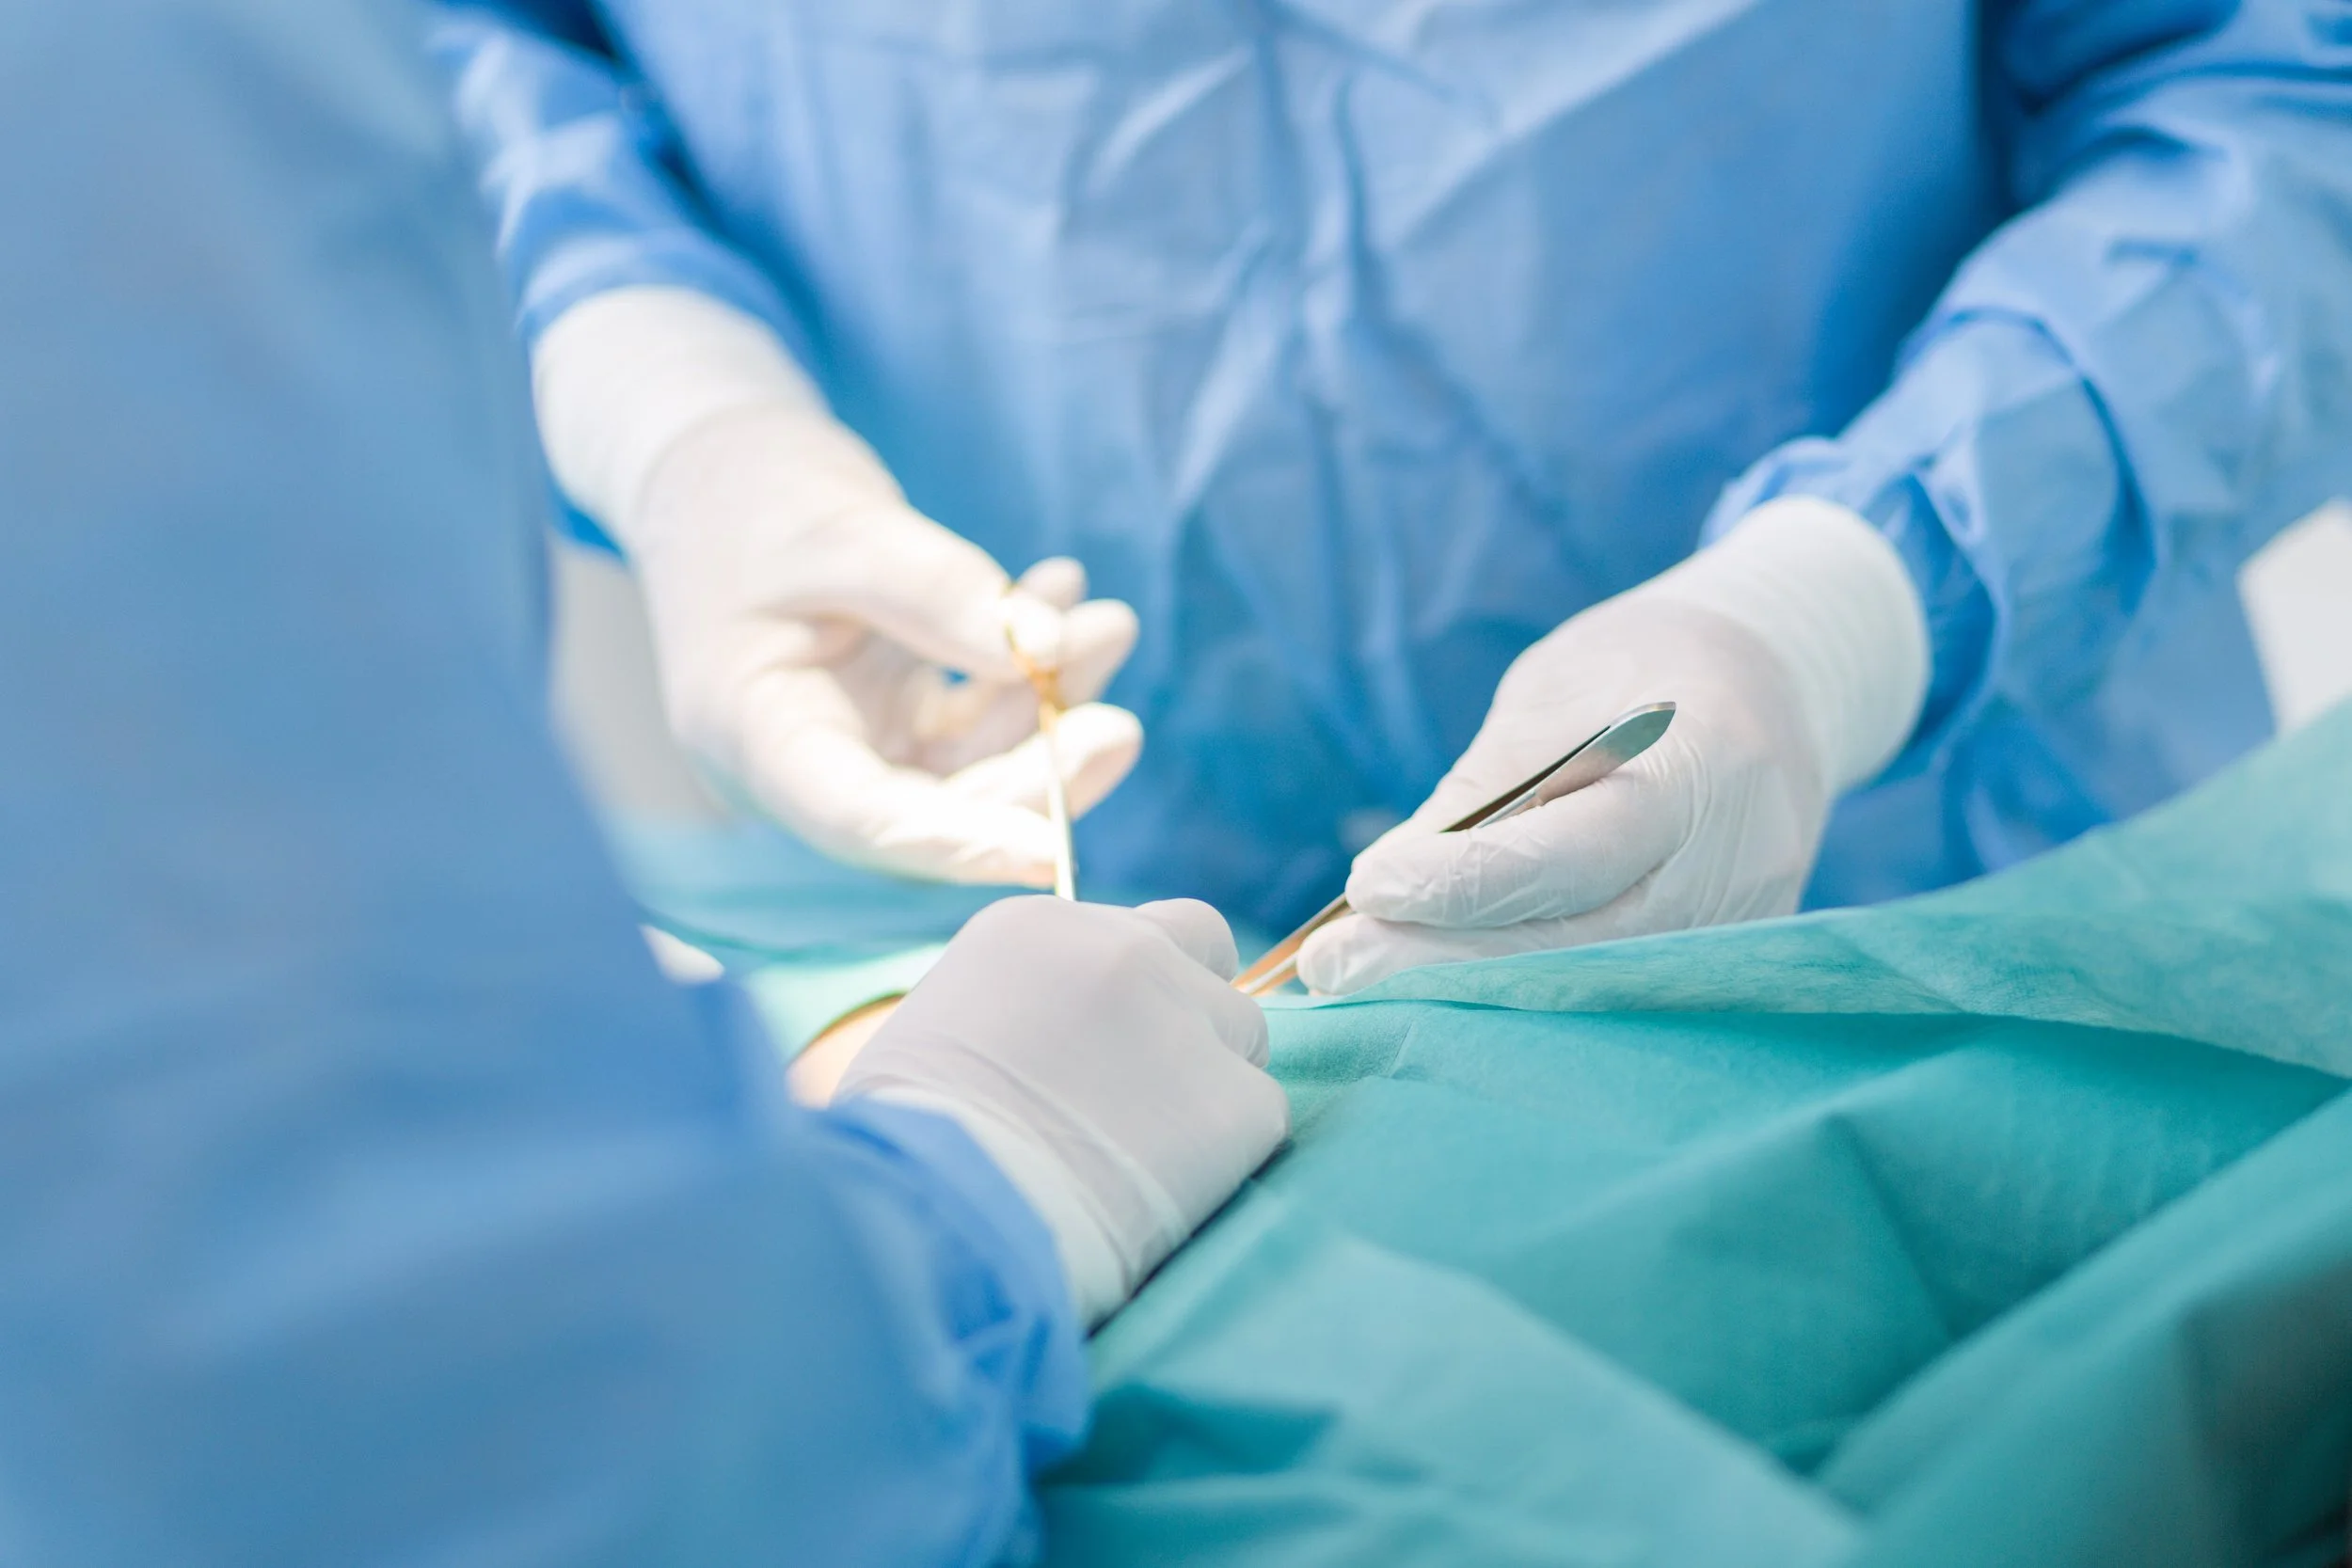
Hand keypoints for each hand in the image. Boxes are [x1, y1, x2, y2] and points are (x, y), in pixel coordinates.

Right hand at [535, 287, 1140, 885]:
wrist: (710, 463)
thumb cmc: (749, 491)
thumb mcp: (842, 525)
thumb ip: (939, 590)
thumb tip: (1049, 649)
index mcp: (753, 736)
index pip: (862, 821)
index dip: (958, 844)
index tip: (1048, 852)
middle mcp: (800, 763)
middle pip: (934, 810)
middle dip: (1034, 776)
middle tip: (1118, 725)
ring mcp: (850, 740)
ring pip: (970, 767)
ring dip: (1049, 712)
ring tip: (1110, 625)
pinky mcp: (889, 712)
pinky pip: (975, 717)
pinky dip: (1027, 670)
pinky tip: (1067, 590)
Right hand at [838, 898, 1286, 1325]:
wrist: (941, 1216)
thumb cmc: (902, 1146)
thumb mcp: (934, 1031)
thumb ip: (1009, 1007)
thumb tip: (1040, 1041)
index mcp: (1040, 926)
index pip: (1128, 930)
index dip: (1126, 991)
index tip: (1101, 1049)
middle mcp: (1125, 950)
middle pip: (1206, 951)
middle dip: (1193, 1006)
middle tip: (1157, 1086)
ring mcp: (1187, 1019)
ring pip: (1244, 1037)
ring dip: (1210, 1087)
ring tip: (1148, 1158)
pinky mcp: (1235, 1102)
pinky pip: (1259, 1118)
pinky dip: (1226, 1158)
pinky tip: (1163, 1198)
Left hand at [1298, 498, 1928, 994]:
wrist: (1774, 680)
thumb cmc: (1642, 668)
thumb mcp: (1560, 688)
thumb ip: (1488, 784)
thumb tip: (1381, 890)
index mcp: (1704, 765)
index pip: (1573, 853)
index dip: (1463, 882)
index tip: (1367, 887)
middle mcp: (1739, 862)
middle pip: (1580, 945)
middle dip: (1443, 964)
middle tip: (1333, 971)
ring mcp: (1745, 924)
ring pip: (1591, 987)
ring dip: (1468, 998)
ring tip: (1362, 992)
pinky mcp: (1727, 959)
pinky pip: (1610, 994)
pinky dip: (1520, 998)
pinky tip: (1436, 999)